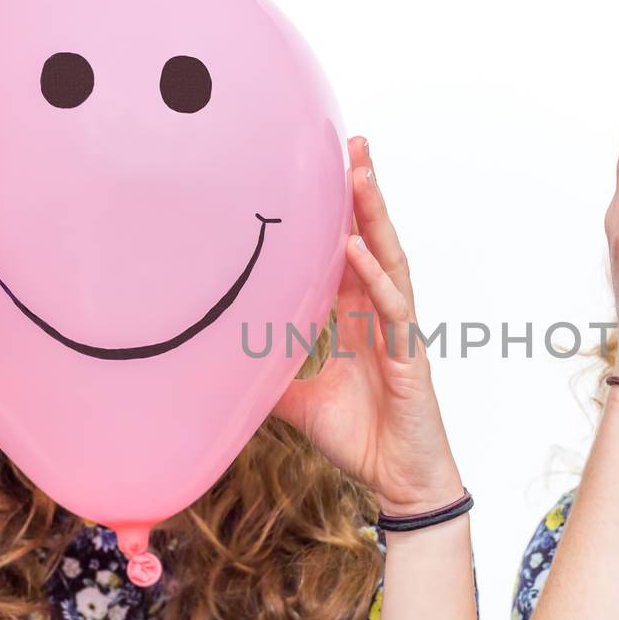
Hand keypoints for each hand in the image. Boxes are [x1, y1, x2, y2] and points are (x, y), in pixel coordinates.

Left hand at [273, 138, 462, 516]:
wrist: (394, 479)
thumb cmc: (354, 435)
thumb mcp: (292, 396)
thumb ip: (262, 368)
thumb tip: (210, 356)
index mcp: (355, 314)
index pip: (346, 249)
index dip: (336, 208)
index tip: (320, 163)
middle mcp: (379, 311)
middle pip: (374, 237)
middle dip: (364, 190)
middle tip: (353, 140)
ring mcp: (397, 328)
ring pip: (391, 257)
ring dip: (375, 214)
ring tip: (360, 172)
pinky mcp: (409, 353)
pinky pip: (393, 305)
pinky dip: (376, 274)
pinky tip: (359, 247)